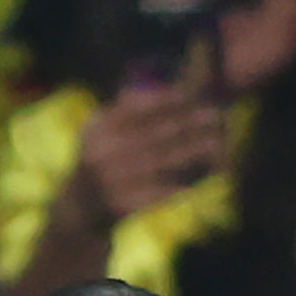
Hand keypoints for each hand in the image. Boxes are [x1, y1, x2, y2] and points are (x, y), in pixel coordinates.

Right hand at [68, 86, 227, 228]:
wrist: (79, 207)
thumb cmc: (102, 160)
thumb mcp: (102, 131)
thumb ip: (125, 110)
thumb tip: (166, 87)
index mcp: (97, 130)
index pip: (137, 110)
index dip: (167, 101)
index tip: (192, 95)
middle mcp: (101, 154)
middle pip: (155, 135)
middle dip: (189, 123)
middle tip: (214, 115)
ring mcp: (110, 181)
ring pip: (162, 162)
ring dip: (192, 151)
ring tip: (216, 142)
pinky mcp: (120, 206)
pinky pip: (159, 192)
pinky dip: (182, 184)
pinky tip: (202, 176)